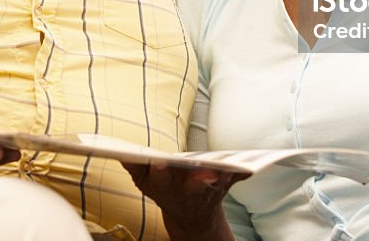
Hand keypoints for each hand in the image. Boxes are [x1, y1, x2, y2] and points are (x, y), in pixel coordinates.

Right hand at [124, 161, 247, 240]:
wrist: (190, 218)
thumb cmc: (165, 190)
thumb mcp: (144, 181)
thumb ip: (133, 165)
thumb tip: (119, 150)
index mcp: (165, 185)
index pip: (160, 177)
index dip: (160, 171)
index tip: (160, 163)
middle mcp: (186, 190)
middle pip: (192, 185)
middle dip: (198, 179)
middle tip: (206, 172)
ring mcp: (207, 190)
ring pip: (215, 184)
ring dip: (222, 178)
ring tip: (228, 168)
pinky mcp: (224, 186)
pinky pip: (235, 178)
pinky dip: (241, 173)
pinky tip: (248, 166)